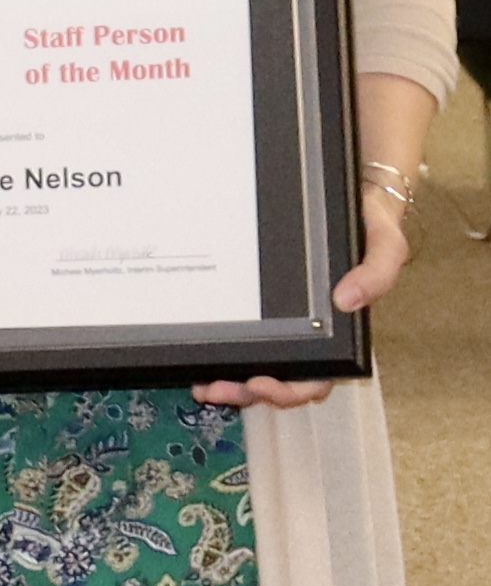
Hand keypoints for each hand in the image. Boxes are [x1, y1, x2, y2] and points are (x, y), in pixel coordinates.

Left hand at [196, 187, 412, 407]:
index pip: (318, 376)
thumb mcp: (385, 244)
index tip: (261, 384)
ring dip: (231, 382)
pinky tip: (201, 354)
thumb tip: (348, 301)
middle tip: (215, 390)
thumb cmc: (368, 224)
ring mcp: (285, 321)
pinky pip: (244, 337)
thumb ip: (378, 272)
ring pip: (258, 367)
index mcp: (339, 331)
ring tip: (202, 385)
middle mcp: (311, 333)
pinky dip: (223, 353)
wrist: (350, 192)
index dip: (291, 390)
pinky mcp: (262, 304)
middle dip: (248, 393)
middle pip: (280, 380)